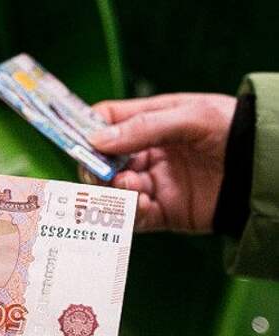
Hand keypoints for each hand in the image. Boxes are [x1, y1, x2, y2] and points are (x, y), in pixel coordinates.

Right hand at [86, 93, 236, 231]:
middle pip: (103, 160)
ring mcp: (153, 183)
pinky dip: (130, 213)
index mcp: (149, 122)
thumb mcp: (191, 117)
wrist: (265, 170)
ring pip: (114, 190)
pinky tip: (143, 204)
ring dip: (114, 191)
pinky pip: (134, 216)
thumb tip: (96, 140)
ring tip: (132, 187)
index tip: (77, 141)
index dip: (87, 129)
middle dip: (96, 167)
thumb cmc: (233, 130)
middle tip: (102, 172)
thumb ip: (144, 127)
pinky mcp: (163, 211)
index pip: (106, 122)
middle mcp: (146, 153)